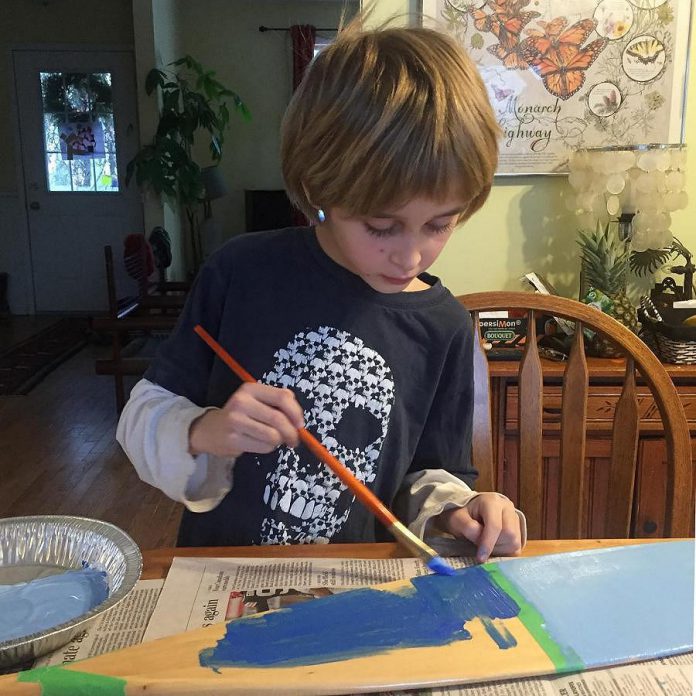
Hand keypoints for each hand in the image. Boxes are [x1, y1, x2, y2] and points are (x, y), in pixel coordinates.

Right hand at [189, 382, 304, 457]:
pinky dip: (269, 448)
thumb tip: (298, 420)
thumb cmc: (241, 414)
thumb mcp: (257, 400)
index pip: (282, 397)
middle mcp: (242, 402)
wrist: (211, 430)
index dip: (296, 412)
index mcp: (251, 389)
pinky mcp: (234, 439)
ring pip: (273, 436)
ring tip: (274, 440)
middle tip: (294, 440)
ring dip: (279, 441)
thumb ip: (278, 402)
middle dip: (292, 433)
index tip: (300, 424)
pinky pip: (264, 447)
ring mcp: (236, 421)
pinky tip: (261, 444)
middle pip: (279, 419)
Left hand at [437, 493, 521, 563]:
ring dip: (498, 549)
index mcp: (492, 501)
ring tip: (485, 542)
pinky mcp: (519, 531)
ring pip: (514, 542)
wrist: (470, 513)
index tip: (480, 557)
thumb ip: (468, 528)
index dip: (488, 543)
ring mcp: (515, 519)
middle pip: (509, 534)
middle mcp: (508, 507)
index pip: (495, 525)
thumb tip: (482, 542)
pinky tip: (493, 545)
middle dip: (493, 545)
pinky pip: (516, 548)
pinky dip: (503, 551)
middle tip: (479, 544)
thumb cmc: (463, 516)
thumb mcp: (458, 519)